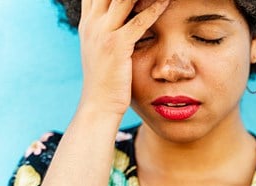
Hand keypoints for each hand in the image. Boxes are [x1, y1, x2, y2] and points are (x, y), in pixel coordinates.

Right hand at [78, 0, 169, 114]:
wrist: (98, 105)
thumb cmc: (105, 78)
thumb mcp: (100, 49)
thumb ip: (107, 29)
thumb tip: (125, 17)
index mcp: (88, 22)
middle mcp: (92, 24)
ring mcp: (103, 34)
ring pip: (124, 0)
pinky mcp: (117, 47)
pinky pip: (138, 22)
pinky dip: (154, 9)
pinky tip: (167, 1)